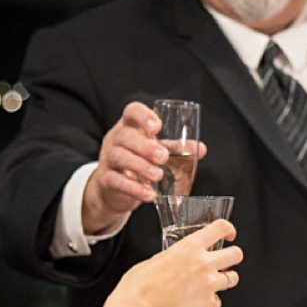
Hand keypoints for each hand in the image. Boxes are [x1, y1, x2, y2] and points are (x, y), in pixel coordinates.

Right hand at [79, 102, 208, 236]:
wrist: (114, 190)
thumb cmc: (137, 163)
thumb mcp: (156, 153)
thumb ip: (176, 149)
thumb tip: (200, 148)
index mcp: (129, 127)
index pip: (131, 112)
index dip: (143, 116)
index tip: (157, 127)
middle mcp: (115, 140)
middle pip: (125, 135)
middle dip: (145, 146)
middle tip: (163, 157)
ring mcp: (108, 160)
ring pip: (119, 156)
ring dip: (140, 166)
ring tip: (158, 175)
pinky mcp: (105, 180)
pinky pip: (116, 181)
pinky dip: (133, 188)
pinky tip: (149, 194)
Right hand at [103, 219, 241, 306]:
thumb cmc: (140, 285)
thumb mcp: (158, 258)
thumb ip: (178, 255)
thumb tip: (182, 259)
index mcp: (190, 247)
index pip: (221, 228)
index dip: (228, 230)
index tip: (228, 235)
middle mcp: (204, 263)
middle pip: (236, 254)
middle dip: (232, 257)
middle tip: (224, 261)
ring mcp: (209, 285)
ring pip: (233, 278)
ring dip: (224, 280)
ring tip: (209, 284)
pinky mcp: (208, 305)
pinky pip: (217, 302)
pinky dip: (209, 302)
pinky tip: (195, 302)